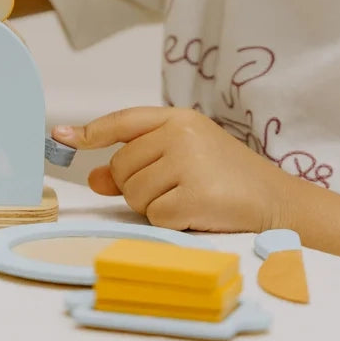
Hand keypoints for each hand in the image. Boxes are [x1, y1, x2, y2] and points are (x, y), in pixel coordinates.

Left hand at [52, 107, 290, 233]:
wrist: (279, 202)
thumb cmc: (226, 179)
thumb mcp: (182, 159)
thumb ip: (137, 163)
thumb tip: (93, 177)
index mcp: (177, 117)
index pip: (123, 121)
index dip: (89, 131)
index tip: (61, 137)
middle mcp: (180, 133)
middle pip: (122, 166)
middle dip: (137, 186)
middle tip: (174, 189)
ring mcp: (188, 162)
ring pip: (134, 193)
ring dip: (154, 206)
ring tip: (189, 199)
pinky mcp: (194, 195)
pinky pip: (155, 216)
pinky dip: (170, 223)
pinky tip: (196, 214)